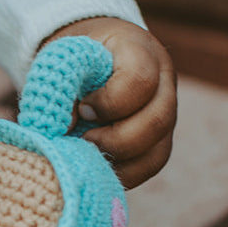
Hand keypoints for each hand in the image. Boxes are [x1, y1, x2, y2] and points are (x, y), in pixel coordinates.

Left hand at [44, 17, 176, 188]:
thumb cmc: (76, 60)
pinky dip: (120, 174)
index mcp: (140, 52)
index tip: (82, 108)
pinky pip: (148, 167)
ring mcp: (165, 115)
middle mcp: (163, 84)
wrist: (92, 62)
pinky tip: (94, 168)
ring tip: (85, 154)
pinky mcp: (157, 141)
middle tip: (83, 139)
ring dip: (117, 161)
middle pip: (157, 121)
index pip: (139, 81)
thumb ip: (62, 86)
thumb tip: (63, 130)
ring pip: (156, 151)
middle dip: (113, 139)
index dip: (108, 102)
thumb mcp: (66, 61)